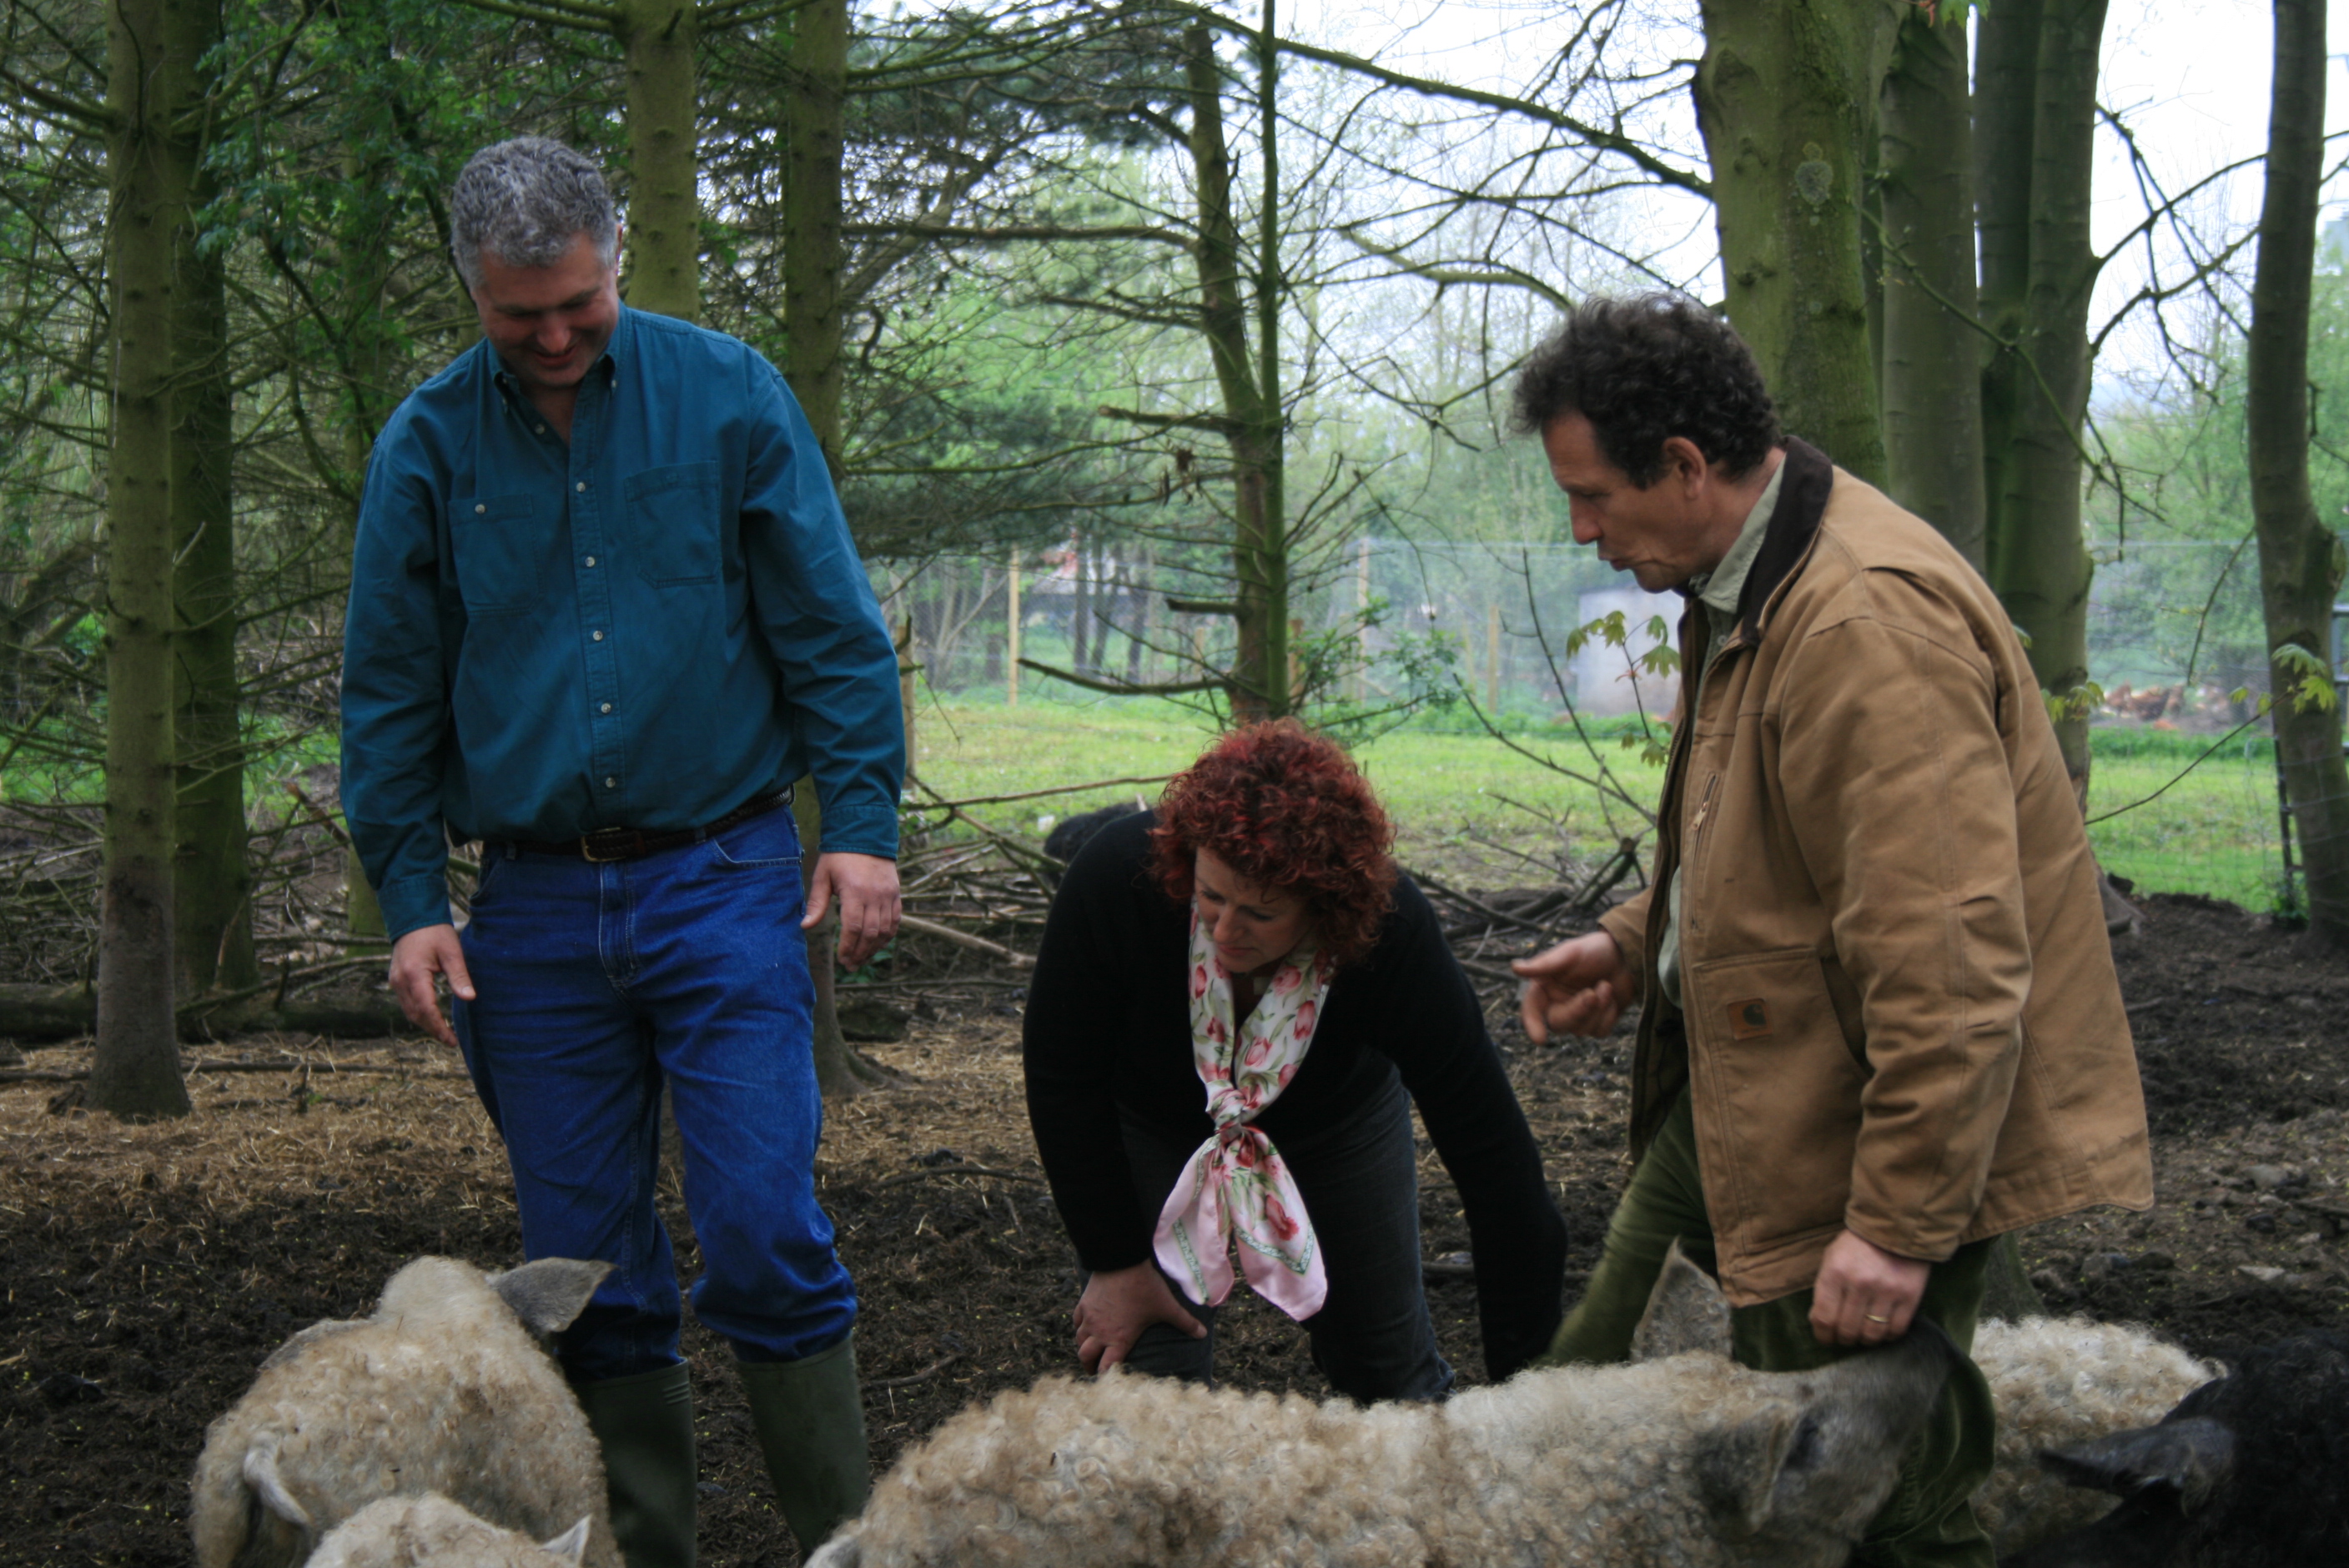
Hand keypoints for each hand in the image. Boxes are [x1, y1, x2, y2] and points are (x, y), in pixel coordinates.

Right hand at [388, 924, 472, 1048]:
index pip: (426, 1009)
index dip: (439, 1027)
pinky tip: (432, 1018)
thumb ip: (459, 976)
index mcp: (414, 974)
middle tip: (450, 1041)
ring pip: (408, 1011)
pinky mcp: (396, 980)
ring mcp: (395, 981)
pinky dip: (418, 1013)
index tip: (452, 1040)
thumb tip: (469, 998)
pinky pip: (406, 1003)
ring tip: (443, 1033)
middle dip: (432, 1029)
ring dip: (425, 1023)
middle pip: (415, 1014)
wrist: (413, 918)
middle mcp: (400, 981)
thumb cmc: (435, 933)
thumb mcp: (452, 952)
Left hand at [803, 851, 901, 970]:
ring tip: (862, 959)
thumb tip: (805, 926)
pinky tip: (877, 945)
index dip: (847, 947)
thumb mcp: (823, 876)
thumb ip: (816, 903)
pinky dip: (887, 936)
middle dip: (859, 953)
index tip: (841, 959)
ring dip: (873, 949)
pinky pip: (895, 921)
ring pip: (884, 931)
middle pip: (870, 934)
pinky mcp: (895, 894)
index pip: (853, 927)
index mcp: (855, 891)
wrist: (865, 835)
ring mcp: (888, 895)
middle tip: (850, 966)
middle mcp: (875, 895)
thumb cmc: (839, 856)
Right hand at [1072, 1263, 1204, 1373]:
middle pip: (1086, 1357)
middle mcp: (1101, 1332)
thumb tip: (1203, 1334)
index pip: (1107, 1368)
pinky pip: (1076, 1322)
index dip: (1107, 1377)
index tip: (1110, 1382)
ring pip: (1079, 1340)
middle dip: (1089, 1367)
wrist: (1122, 1261)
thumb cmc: (1144, 1287)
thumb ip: (1185, 1322)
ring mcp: (1089, 1318)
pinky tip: (1085, 1328)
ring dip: (1084, 1348)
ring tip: (1090, 1352)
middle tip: (1095, 1370)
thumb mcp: (1167, 1306)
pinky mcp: (1084, 1304)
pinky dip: (1080, 1328)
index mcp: (1120, 1339)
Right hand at [1513, 930, 1637, 1042]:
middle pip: (1559, 1024)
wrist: (1627, 954)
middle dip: (1578, 1011)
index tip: (1540, 1039)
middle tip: (1593, 993)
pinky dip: (1609, 1015)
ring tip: (1607, 985)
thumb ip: (1544, 964)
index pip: (1532, 1010)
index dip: (1532, 1024)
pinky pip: (1600, 1031)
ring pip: (1581, 1030)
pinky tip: (1612, 997)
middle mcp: (1558, 1004)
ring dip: (1597, 1010)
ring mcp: (1579, 1015)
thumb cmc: (1594, 950)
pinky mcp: (1598, 1022)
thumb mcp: (1569, 953)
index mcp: (1545, 988)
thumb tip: (1515, 968)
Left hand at [1810, 1229, 1930, 1346]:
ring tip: (1863, 1335)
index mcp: (1835, 1273)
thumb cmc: (1857, 1245)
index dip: (1822, 1335)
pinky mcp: (1909, 1297)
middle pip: (1847, 1331)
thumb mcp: (1832, 1258)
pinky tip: (1883, 1329)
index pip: (1824, 1318)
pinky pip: (1896, 1330)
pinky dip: (1887, 1336)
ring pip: (1871, 1335)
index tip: (1825, 1338)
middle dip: (1843, 1339)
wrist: (1896, 1227)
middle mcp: (1860, 1284)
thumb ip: (1825, 1288)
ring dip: (1865, 1341)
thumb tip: (1819, 1321)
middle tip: (1845, 1337)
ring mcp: (1886, 1292)